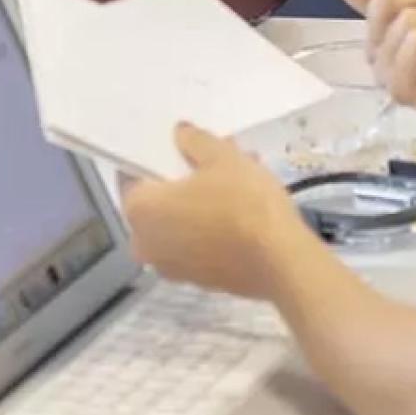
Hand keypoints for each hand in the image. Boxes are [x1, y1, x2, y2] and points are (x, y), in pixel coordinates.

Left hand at [121, 124, 305, 298]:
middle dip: (188, 174)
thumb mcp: (220, 156)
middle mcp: (145, 243)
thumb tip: (180, 133)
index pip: (133, 174)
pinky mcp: (198, 281)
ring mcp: (170, 267)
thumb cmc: (242, 203)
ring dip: (204, 196)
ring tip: (242, 172)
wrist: (282, 262)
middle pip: (161, 198)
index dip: (159, 156)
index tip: (182, 145)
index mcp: (139, 210)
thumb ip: (193, 140)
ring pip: (181, 219)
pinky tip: (244, 205)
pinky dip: (211, 222)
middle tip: (220, 154)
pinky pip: (196, 241)